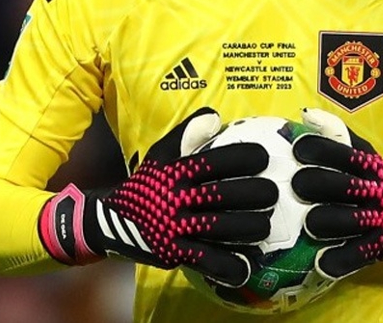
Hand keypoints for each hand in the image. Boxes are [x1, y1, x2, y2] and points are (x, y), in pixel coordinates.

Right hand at [39, 107, 277, 286]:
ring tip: (265, 225)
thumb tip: (215, 115)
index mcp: (176, 172)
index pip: (216, 161)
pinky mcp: (175, 253)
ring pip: (221, 228)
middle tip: (272, 193)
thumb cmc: (147, 184)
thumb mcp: (160, 154)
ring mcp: (176, 227)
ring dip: (250, 227)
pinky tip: (247, 265)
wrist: (110, 221)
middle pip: (225, 196)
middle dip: (255, 194)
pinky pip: (207, 261)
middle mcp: (177, 198)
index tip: (262, 158)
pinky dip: (229, 266)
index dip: (244, 158)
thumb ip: (186, 133)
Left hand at [290, 108, 382, 280]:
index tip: (298, 149)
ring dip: (327, 221)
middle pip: (345, 185)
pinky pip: (357, 254)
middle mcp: (375, 190)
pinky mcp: (377, 246)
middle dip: (318, 183)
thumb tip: (305, 116)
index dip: (321, 149)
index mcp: (369, 166)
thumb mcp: (364, 155)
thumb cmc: (376, 181)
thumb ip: (336, 135)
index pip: (345, 152)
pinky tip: (321, 261)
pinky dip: (339, 259)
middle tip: (297, 183)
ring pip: (351, 220)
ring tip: (308, 223)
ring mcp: (377, 220)